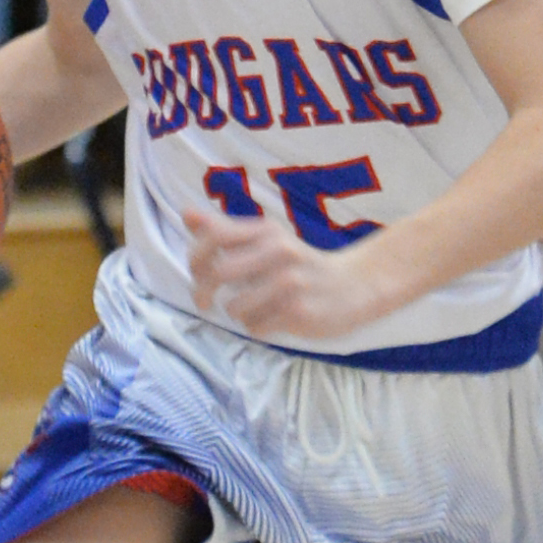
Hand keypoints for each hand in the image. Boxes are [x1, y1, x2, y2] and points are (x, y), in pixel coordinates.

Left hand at [185, 207, 387, 341]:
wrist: (356, 285)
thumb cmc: (301, 265)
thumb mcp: (266, 240)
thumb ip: (225, 230)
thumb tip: (186, 214)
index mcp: (266, 232)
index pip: (213, 237)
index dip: (195, 258)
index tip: (197, 274)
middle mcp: (277, 252)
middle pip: (217, 273)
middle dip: (203, 293)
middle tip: (206, 303)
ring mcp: (289, 282)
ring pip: (235, 307)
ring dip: (238, 314)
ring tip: (253, 311)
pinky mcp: (298, 311)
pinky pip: (256, 328)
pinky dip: (258, 328)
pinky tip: (273, 321)